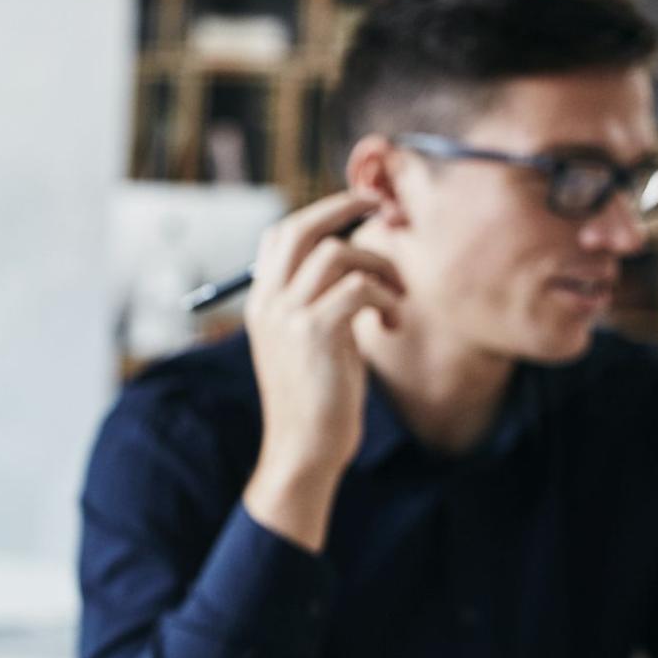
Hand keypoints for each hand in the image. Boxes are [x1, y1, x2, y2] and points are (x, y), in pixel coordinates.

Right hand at [241, 191, 403, 552]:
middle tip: (382, 208)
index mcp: (261, 302)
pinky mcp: (316, 332)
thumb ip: (314, 304)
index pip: (280, 234)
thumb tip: (352, 268)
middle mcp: (268, 301)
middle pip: (302, 228)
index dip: (321, 213)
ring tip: (397, 297)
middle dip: (345, 208)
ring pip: (337, 253)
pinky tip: (392, 324)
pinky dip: (387, 298)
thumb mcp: (302, 344)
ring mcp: (288, 315)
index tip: (357, 213)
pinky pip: (359, 288)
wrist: (303, 449)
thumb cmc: (313, 400)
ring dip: (380, 266)